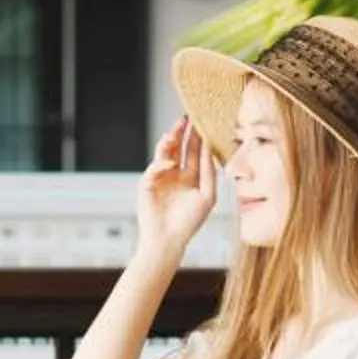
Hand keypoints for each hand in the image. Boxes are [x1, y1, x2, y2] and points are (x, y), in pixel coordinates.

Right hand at [136, 116, 219, 268]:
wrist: (169, 240)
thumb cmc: (190, 221)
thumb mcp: (207, 195)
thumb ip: (209, 171)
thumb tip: (210, 148)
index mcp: (189, 176)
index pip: (194, 151)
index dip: (198, 137)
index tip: (203, 122)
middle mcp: (174, 174)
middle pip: (178, 147)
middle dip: (182, 133)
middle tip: (186, 117)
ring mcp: (160, 177)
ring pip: (164, 153)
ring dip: (169, 141)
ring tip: (176, 131)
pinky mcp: (147, 184)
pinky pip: (153, 169)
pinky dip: (161, 164)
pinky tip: (171, 163)